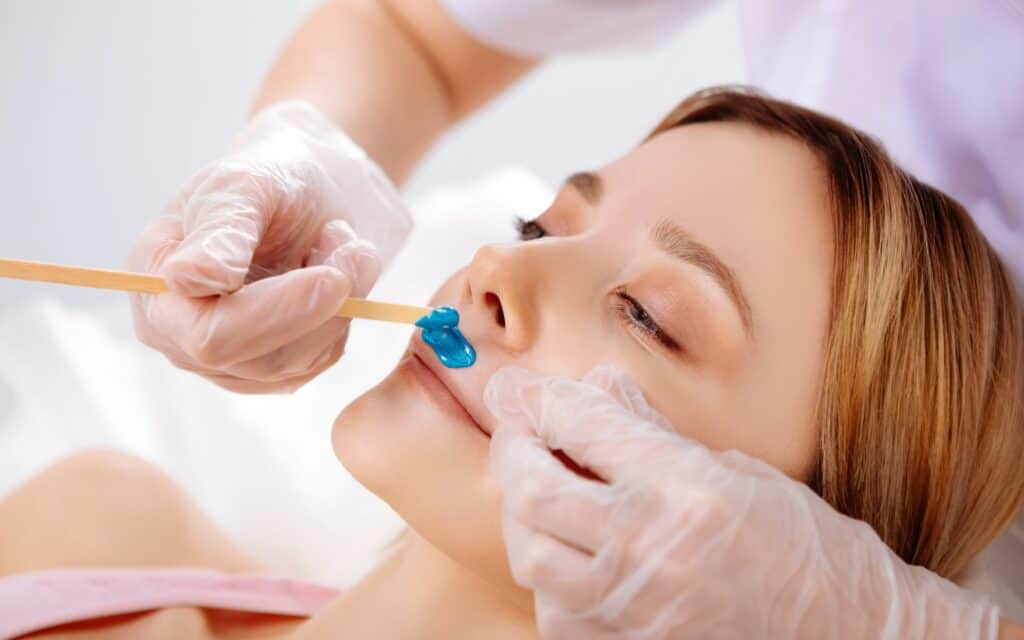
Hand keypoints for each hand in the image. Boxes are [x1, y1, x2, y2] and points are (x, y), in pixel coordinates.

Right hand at [128, 101, 411, 392]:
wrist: (316, 185)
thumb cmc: (271, 175)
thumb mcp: (245, 185)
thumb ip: (219, 230)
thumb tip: (186, 277)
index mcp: (156, 287)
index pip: (206, 334)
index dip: (271, 314)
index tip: (331, 277)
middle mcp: (182, 335)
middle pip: (256, 359)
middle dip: (317, 307)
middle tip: (357, 249)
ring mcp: (229, 359)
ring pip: (299, 362)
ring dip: (341, 301)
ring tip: (342, 240)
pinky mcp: (276, 367)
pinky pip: (323, 358)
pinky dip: (346, 313)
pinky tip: (338, 268)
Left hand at [484, 365, 998, 638]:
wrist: (851, 636)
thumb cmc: (805, 546)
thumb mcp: (736, 469)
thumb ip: (652, 432)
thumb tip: (592, 390)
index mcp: (687, 489)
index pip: (583, 425)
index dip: (540, 399)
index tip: (521, 390)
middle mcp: (653, 551)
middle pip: (534, 489)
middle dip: (513, 450)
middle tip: (518, 434)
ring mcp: (636, 611)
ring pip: (531, 556)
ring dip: (525, 515)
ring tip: (542, 492)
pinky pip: (553, 612)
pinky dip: (549, 576)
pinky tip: (569, 553)